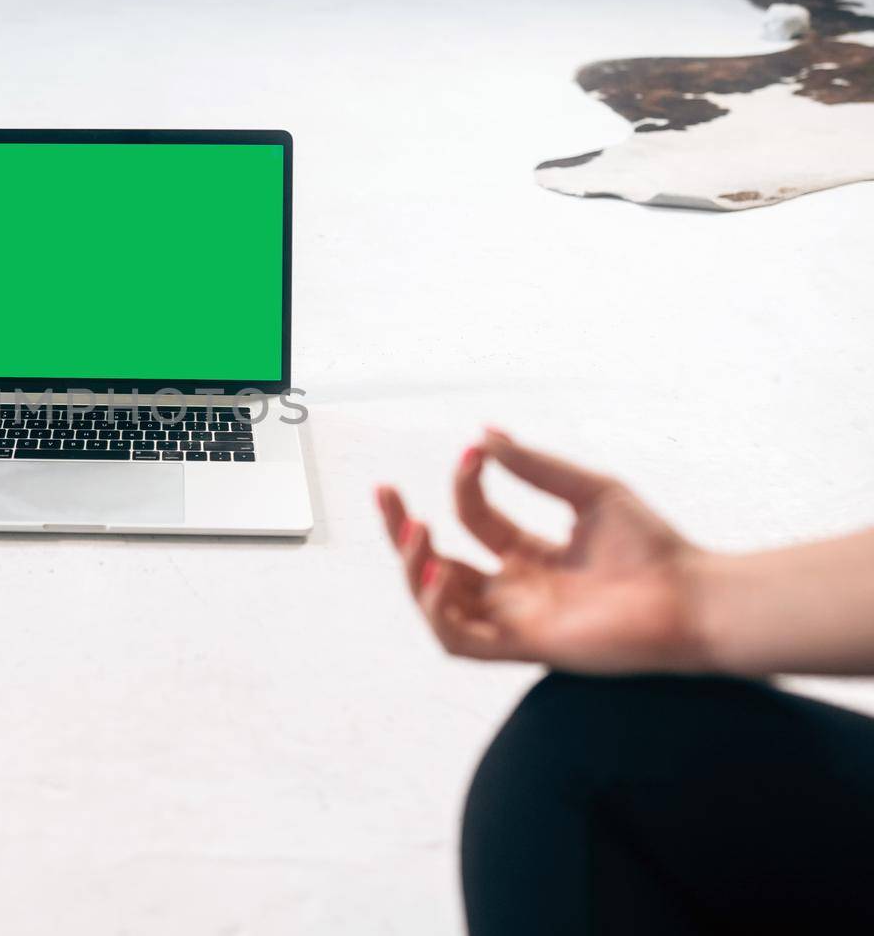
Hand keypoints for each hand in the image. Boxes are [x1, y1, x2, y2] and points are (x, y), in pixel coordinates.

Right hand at [375, 429, 710, 673]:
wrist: (696, 597)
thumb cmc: (655, 548)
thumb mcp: (589, 491)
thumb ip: (535, 467)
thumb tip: (482, 433)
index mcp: (530, 555)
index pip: (474, 520)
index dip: (465, 484)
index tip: (473, 452)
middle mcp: (516, 591)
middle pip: (438, 564)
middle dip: (402, 530)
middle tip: (385, 492)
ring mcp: (517, 621)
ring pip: (438, 605)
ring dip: (414, 568)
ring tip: (415, 531)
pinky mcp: (526, 647)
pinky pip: (460, 641)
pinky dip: (439, 610)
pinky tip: (440, 572)